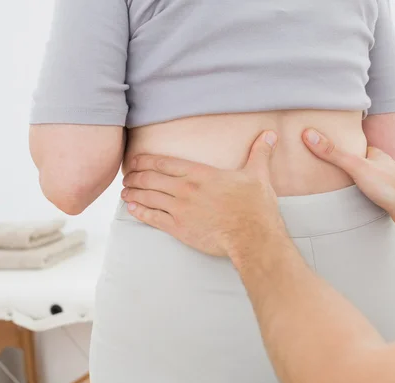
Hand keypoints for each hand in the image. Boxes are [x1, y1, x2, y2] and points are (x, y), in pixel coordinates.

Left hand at [121, 131, 286, 257]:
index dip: (146, 160)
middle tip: (127, 176)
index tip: (135, 160)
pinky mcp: (179, 229)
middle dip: (135, 176)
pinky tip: (132, 208)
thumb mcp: (258, 175)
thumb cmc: (255, 208)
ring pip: (148, 197)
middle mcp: (186, 189)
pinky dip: (139, 211)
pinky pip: (152, 218)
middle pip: (151, 178)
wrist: (252, 236)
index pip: (165, 163)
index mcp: (201, 174)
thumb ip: (259, 153)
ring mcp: (180, 209)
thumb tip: (269, 134)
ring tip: (125, 191)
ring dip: (133, 192)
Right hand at [302, 129, 394, 230]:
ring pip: (363, 178)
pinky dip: (358, 195)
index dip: (338, 144)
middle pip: (357, 162)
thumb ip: (333, 153)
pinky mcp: (384, 197)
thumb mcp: (355, 166)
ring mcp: (382, 181)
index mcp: (373, 154)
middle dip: (343, 164)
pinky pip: (367, 193)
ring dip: (351, 181)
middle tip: (324, 166)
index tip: (323, 144)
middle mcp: (379, 165)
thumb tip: (309, 135)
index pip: (352, 145)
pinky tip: (351, 200)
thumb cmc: (388, 185)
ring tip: (333, 184)